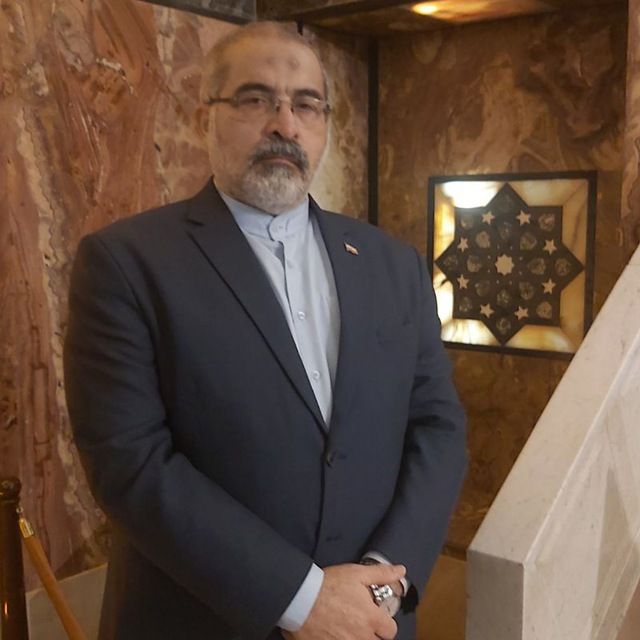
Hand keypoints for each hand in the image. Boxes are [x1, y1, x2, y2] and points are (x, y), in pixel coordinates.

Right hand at [282, 562, 405, 639]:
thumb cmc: (328, 585)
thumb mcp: (357, 573)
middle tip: (358, 618)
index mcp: (371, 619)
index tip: (375, 614)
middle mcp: (361, 637)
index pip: (390, 630)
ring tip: (344, 623)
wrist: (300, 598)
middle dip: (370, 631)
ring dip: (355, 636)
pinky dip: (340, 639)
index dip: (384, 622)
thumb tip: (400, 571)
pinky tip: (334, 630)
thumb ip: (382, 574)